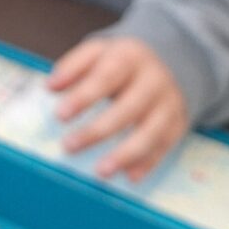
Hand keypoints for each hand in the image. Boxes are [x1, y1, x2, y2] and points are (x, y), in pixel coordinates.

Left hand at [48, 36, 188, 181]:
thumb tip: (50, 86)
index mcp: (130, 57)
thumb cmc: (121, 61)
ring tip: (100, 171)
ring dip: (125, 154)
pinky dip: (148, 163)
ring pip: (150, 133)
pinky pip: (164, 147)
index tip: (59, 115)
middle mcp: (154, 80)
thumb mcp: (98, 52)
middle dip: (97, 131)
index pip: (106, 78)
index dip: (83, 97)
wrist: (169, 59)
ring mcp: (169, 104)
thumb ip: (73, 66)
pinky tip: (129, 176)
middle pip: (127, 109)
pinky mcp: (177, 124)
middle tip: (68, 146)